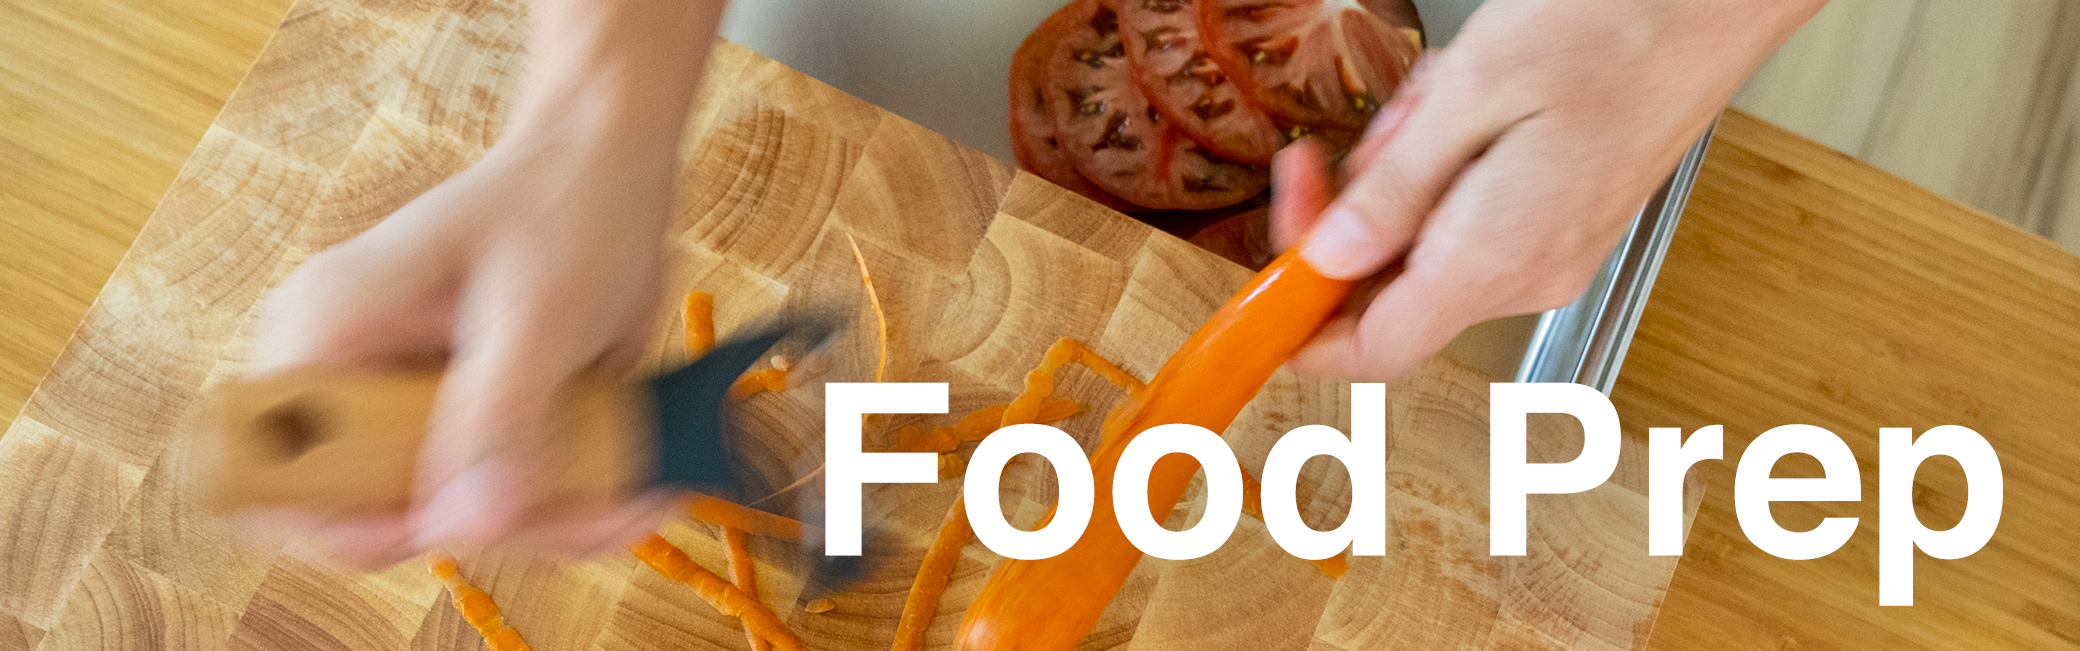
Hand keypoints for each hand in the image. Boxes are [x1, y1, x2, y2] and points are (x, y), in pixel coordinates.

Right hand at [242, 120, 680, 566]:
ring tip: (634, 489)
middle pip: (373, 518)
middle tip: (590, 507)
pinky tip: (627, 482)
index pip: (268, 473)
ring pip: (449, 520)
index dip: (340, 528)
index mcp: (324, 335)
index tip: (447, 528)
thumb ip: (500, 418)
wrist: (607, 165)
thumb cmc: (564, 206)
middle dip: (488, 528)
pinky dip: (560, 505)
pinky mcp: (459, 424)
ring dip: (544, 523)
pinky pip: (492, 498)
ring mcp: (404, 408)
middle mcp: (347, 379)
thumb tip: (463, 528)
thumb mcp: (539, 314)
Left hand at [1272, 0, 1824, 380]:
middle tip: (1321, 157)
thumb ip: (1389, 192)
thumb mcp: (1467, 94)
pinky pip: (1468, 228)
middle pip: (1389, 300)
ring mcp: (1553, 256)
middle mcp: (1530, 275)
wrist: (1715, 2)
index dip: (1302, 333)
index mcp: (1498, 257)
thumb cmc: (1609, 27)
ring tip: (1430, 107)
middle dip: (1342, 230)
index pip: (1374, 351)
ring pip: (1424, 255)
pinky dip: (1440, 179)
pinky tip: (1463, 114)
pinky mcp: (1566, 229)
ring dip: (1396, 188)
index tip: (1260, 293)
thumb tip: (1323, 261)